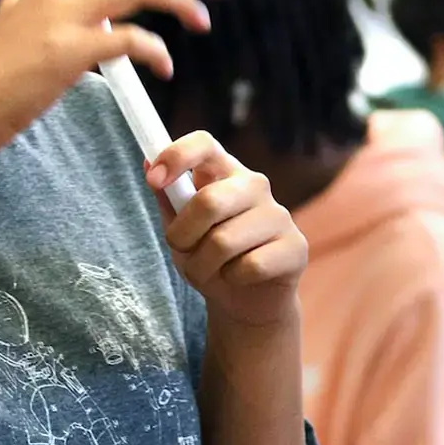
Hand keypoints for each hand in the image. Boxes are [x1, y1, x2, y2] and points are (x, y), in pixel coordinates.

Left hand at [150, 131, 307, 329]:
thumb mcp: (181, 228)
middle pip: (209, 201)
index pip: (205, 144)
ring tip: (208, 271)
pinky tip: (239, 278)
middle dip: (183, 235)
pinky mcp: (296, 248)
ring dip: (202, 266)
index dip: (177, 156)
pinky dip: (233, 279)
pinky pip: (251, 266)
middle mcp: (255, 186)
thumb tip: (147, 164)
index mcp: (225, 172)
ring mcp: (280, 215)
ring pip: (224, 242)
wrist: (245, 300)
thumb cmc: (210, 258)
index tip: (153, 179)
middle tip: (181, 250)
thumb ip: (168, 199)